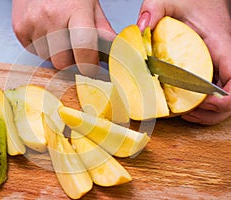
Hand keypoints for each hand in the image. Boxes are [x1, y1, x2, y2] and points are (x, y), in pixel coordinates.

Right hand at [12, 0, 115, 75]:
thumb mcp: (90, 2)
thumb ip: (101, 27)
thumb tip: (114, 49)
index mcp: (75, 8)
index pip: (84, 46)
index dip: (88, 65)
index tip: (90, 69)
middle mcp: (51, 16)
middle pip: (62, 62)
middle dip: (71, 61)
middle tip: (75, 49)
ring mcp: (32, 23)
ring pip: (47, 58)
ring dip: (55, 54)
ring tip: (58, 34)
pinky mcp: (19, 28)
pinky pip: (33, 51)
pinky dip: (42, 47)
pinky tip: (46, 31)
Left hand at [137, 0, 230, 124]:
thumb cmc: (194, 0)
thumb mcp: (170, 0)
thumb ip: (155, 9)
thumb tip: (141, 27)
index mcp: (220, 44)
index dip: (225, 98)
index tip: (205, 102)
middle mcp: (224, 59)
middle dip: (212, 111)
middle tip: (187, 112)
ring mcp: (220, 66)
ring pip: (225, 100)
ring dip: (208, 112)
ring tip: (186, 113)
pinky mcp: (212, 69)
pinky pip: (215, 93)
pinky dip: (204, 105)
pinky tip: (187, 105)